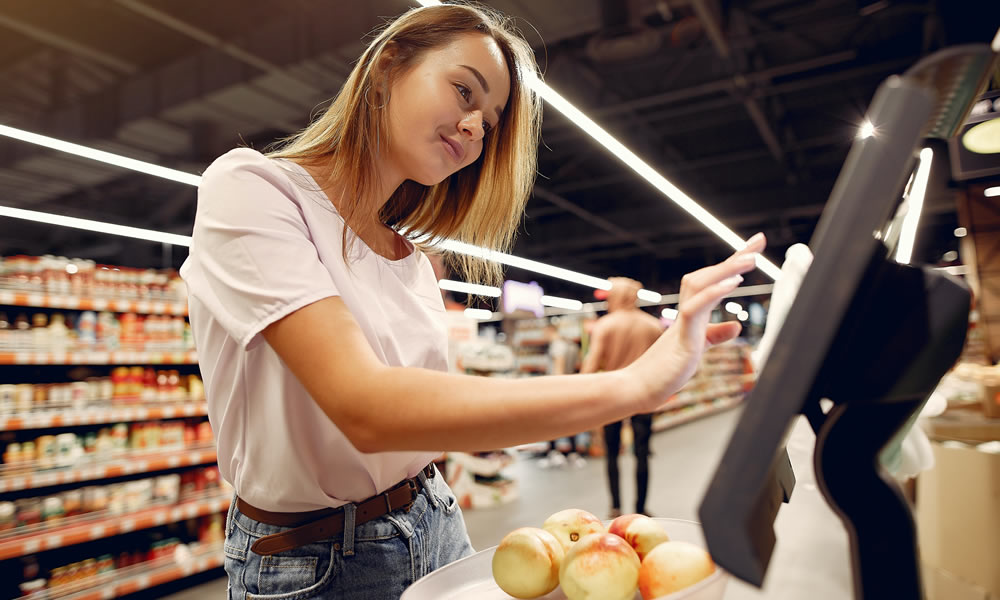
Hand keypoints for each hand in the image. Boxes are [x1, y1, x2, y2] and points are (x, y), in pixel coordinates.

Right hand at [627, 233, 766, 410]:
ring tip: (751, 259)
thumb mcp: (696, 350)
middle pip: (708, 275)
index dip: (732, 263)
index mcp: (691, 315)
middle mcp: (687, 312)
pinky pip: (695, 309)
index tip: (752, 249)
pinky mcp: (681, 339)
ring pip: (701, 285)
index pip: (713, 282)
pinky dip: (713, 293)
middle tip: (759, 240)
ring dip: (726, 270)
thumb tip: (736, 325)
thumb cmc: (662, 371)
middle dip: (734, 257)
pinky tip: (733, 283)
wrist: (637, 389)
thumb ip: (714, 335)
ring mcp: (683, 323)